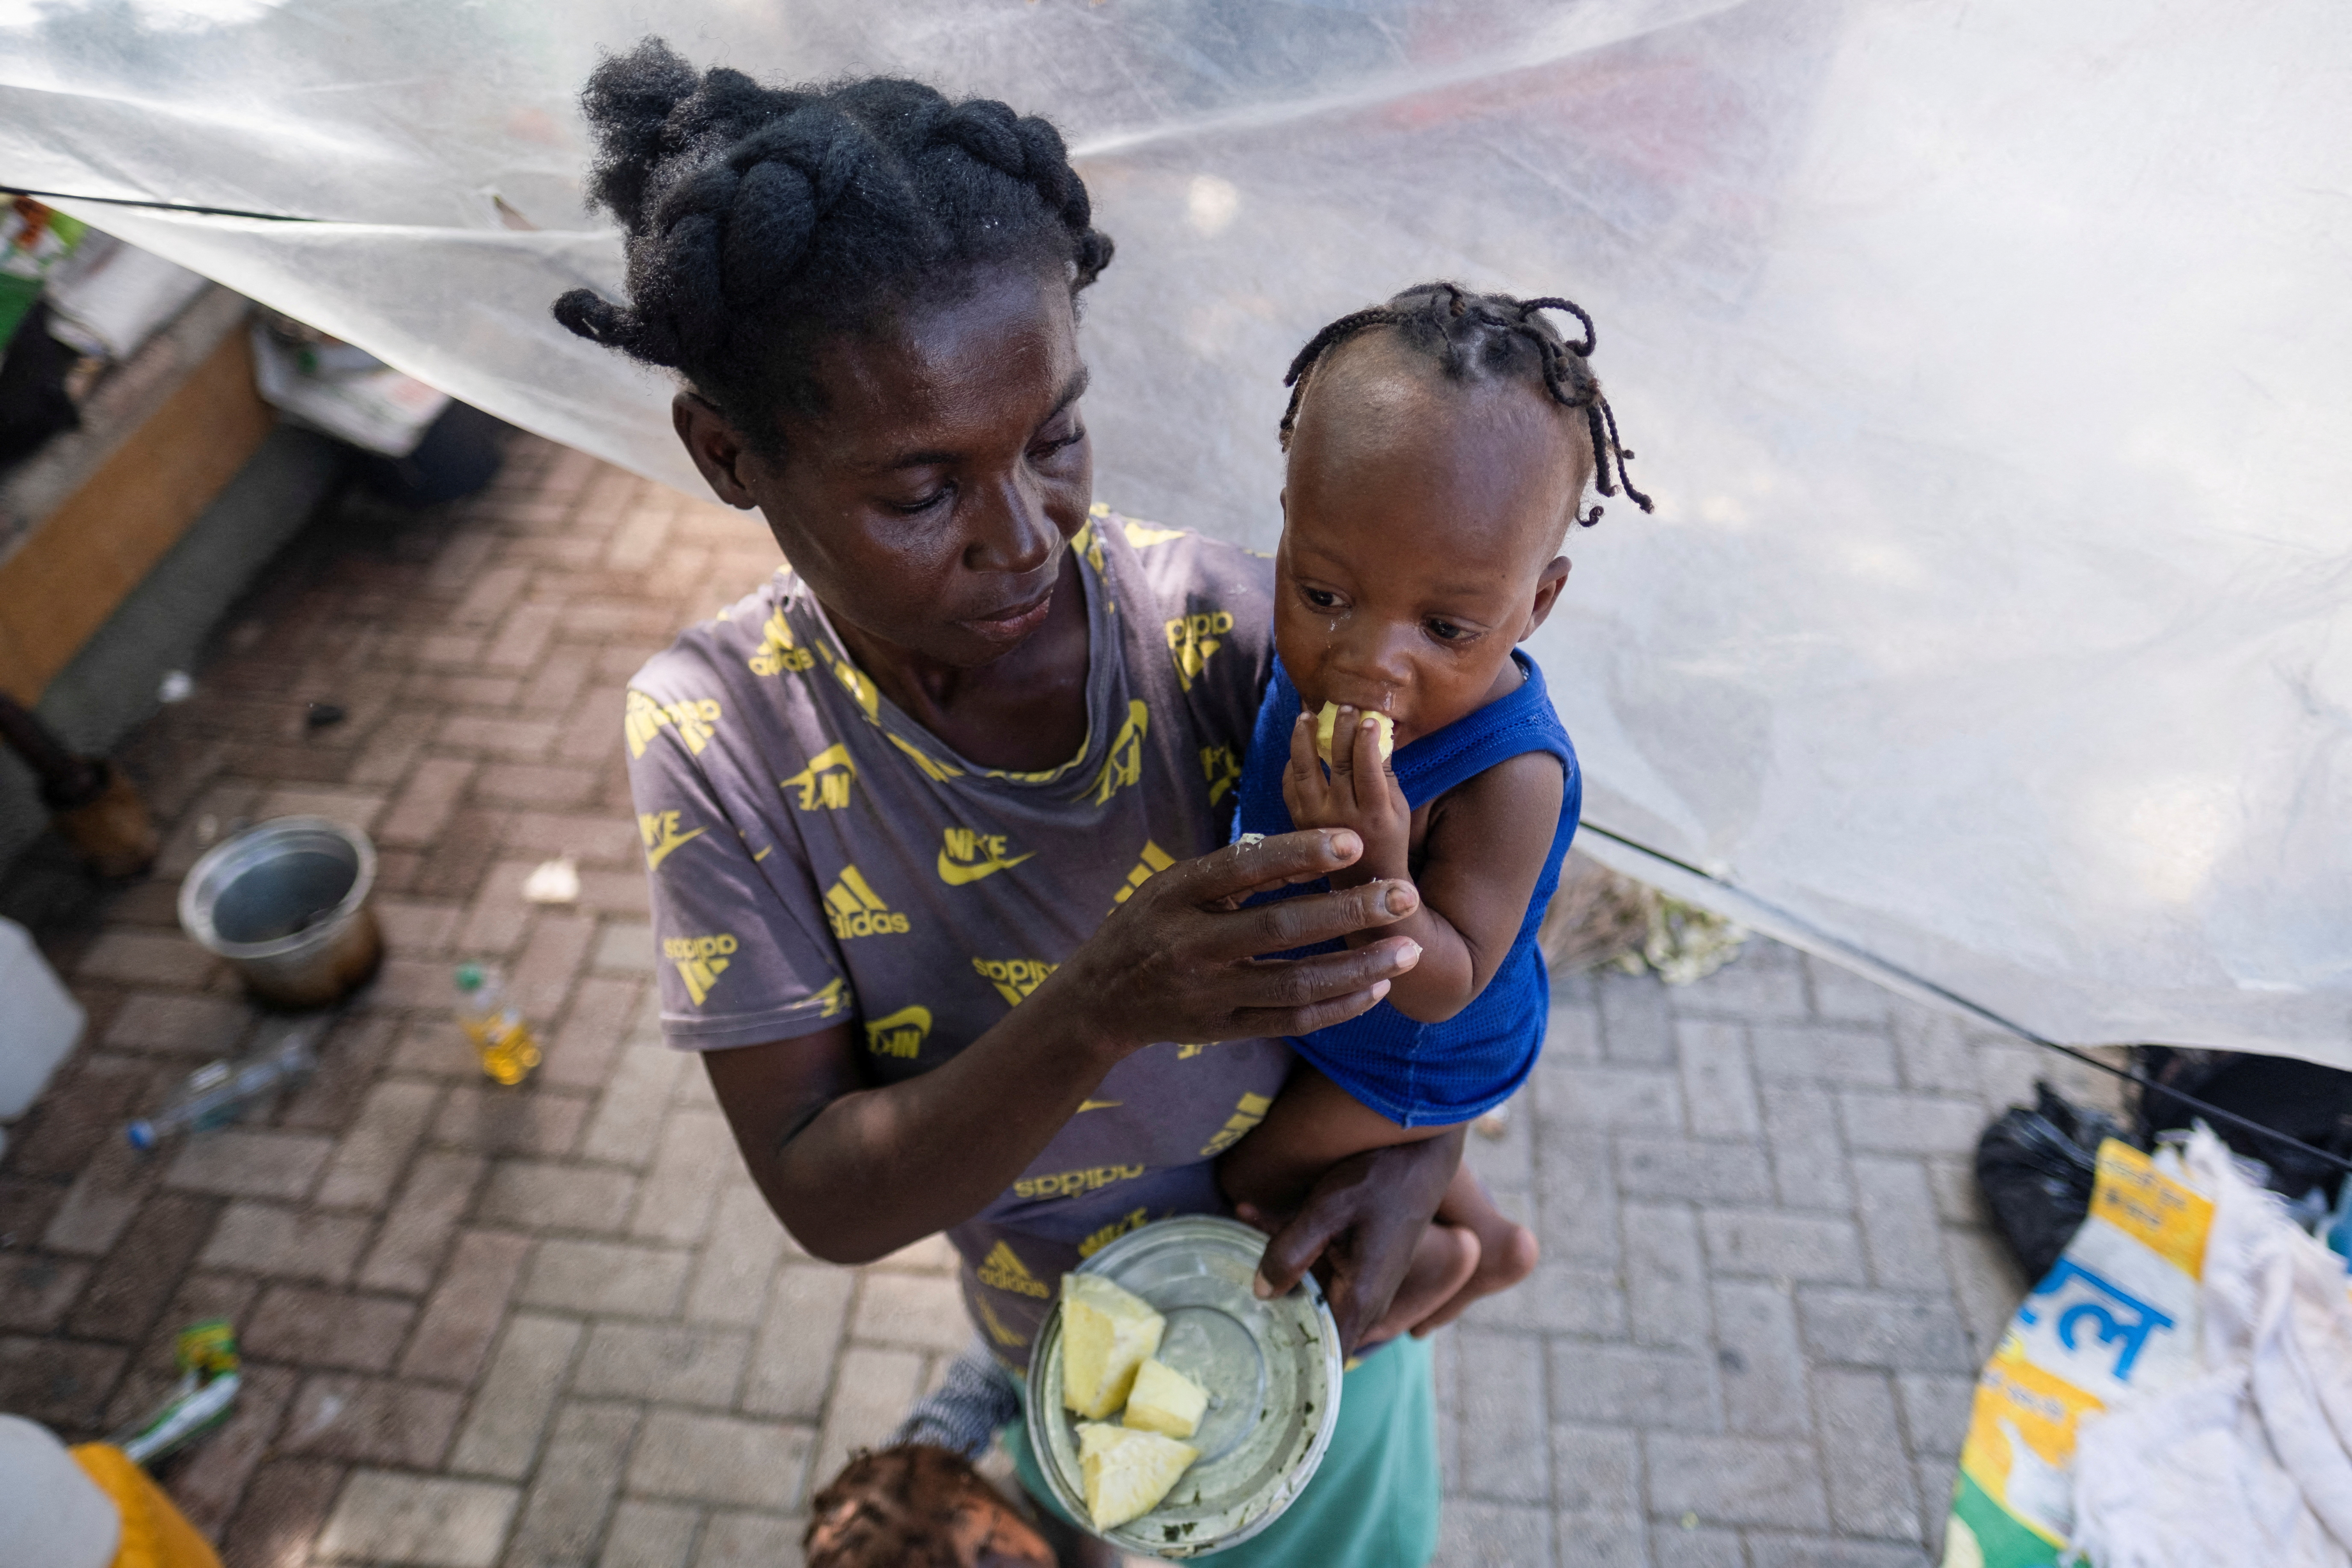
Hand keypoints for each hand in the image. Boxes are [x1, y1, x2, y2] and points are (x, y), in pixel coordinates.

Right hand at [1038, 829, 1423, 1055]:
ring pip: (1295, 983)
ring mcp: (1209, 993)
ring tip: (1408, 951)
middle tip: (1405, 896)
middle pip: (1280, 928)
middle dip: (1349, 912)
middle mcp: (1192, 945)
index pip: (1244, 867)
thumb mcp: (1176, 884)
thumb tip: (1312, 850)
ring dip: (1358, 968)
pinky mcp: (1224, 1030)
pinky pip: (1292, 1021)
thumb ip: (1237, 871)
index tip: (1354, 842)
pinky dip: (1338, 1007)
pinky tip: (1375, 988)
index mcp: (1177, 894)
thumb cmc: (1150, 924)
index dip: (1301, 853)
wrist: (1100, 999)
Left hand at [1238, 1127, 1463, 1353]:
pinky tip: (1250, 1212)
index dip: (1295, 1362)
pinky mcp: (1359, 1260)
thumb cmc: (1378, 1179)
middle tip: (1228, 1300)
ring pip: (1309, 1289)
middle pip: (1312, 1323)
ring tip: (1234, 1236)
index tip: (1258, 1360)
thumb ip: (1290, 1253)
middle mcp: (1366, 1298)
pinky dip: (1289, 1246)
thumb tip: (1261, 1293)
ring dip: (1275, 1267)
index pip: (1327, 1355)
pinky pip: (1318, 1265)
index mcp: (1361, 1298)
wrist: (1419, 1151)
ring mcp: (1364, 1280)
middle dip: (1272, 1311)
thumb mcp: (1326, 1211)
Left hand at [1283, 707, 1409, 888]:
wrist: (1362, 881)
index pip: (1368, 769)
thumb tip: (1376, 731)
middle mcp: (1341, 817)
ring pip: (1304, 771)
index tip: (1369, 718)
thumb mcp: (1398, 808)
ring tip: (1306, 715)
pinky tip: (1299, 745)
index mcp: (1374, 814)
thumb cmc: (1389, 837)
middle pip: (1337, 764)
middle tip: (1343, 705)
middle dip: (1339, 730)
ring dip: (1303, 739)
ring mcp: (1315, 819)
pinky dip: (1293, 763)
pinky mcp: (1298, 820)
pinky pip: (1290, 785)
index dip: (1367, 740)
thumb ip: (1385, 772)